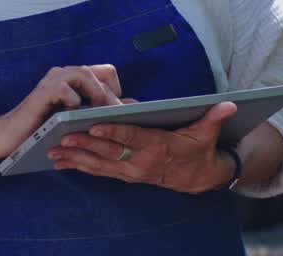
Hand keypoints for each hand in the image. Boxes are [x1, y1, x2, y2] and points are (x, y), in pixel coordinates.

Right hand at [0, 65, 122, 155]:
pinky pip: (67, 90)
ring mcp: (53, 79)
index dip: (117, 91)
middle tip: (114, 116)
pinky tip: (71, 117)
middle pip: (102, 71)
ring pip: (86, 74)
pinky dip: (74, 103)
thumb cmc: (43, 130)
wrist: (9, 136)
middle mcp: (64, 73)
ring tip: (99, 116)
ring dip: (97, 96)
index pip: (108, 73)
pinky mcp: (43, 91)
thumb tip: (130, 108)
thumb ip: (96, 111)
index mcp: (73, 78)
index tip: (118, 112)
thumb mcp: (75, 119)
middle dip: (112, 95)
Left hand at [47, 101, 238, 193]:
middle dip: (84, 146)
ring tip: (54, 152)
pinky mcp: (125, 175)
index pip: (132, 138)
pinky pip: (99, 171)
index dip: (113, 133)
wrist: (198, 177)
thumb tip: (229, 104)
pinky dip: (80, 166)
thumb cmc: (199, 149)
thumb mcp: (208, 133)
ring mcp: (131, 171)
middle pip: (109, 152)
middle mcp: (141, 162)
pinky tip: (62, 162)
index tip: (94, 126)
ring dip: (76, 158)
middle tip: (62, 138)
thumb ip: (214, 117)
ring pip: (99, 164)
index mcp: (158, 147)